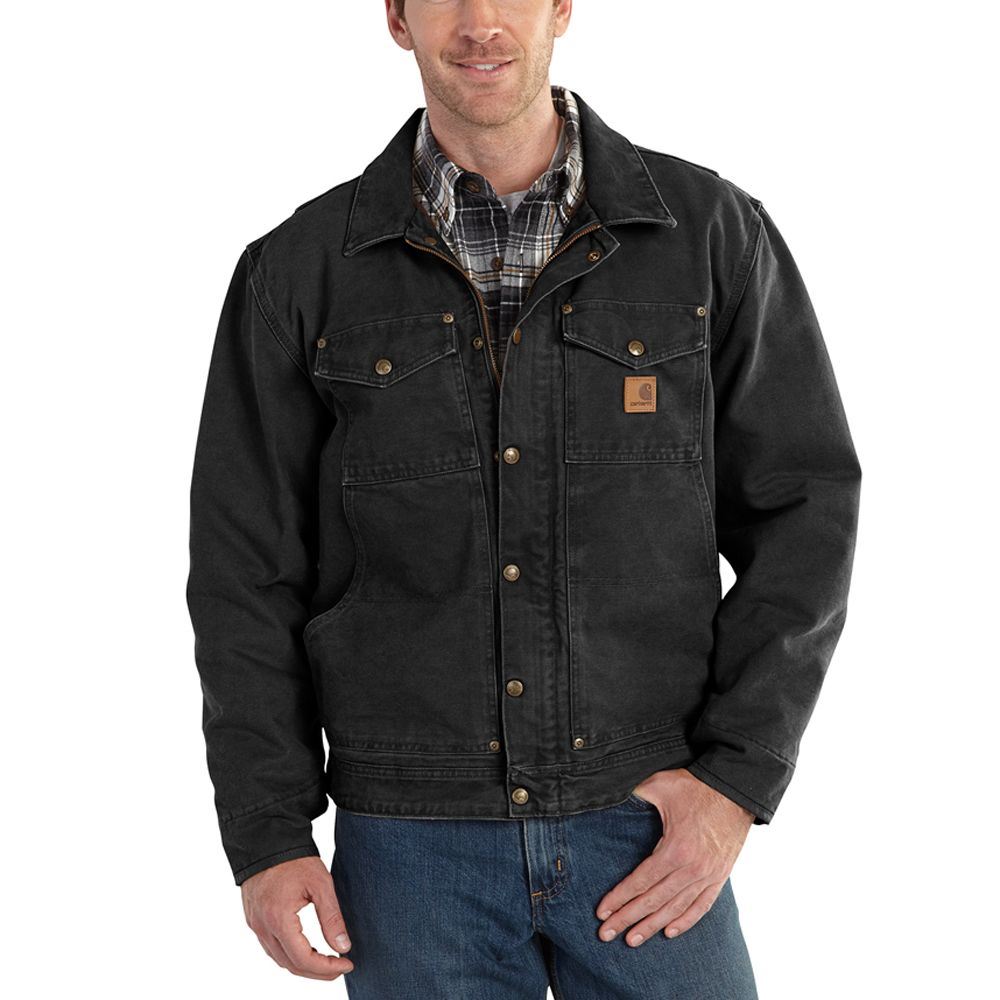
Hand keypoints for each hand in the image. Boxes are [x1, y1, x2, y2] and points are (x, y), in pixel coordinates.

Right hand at [241, 856, 354, 979]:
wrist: (266, 841)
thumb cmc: (294, 860)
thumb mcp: (320, 884)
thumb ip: (331, 918)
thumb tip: (343, 947)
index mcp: (278, 918)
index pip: (303, 959)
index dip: (326, 968)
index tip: (347, 964)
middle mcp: (263, 927)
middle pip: (290, 965)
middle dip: (318, 972)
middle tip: (340, 967)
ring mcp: (255, 925)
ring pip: (280, 960)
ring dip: (303, 966)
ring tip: (327, 962)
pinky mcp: (254, 920)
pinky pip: (271, 948)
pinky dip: (290, 955)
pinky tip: (307, 950)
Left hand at [594, 767, 754, 945]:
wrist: (736, 790)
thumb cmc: (695, 786)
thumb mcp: (660, 785)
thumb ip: (634, 794)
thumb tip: (609, 793)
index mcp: (675, 848)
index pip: (641, 881)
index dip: (619, 898)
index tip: (601, 912)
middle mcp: (692, 869)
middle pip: (654, 901)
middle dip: (627, 919)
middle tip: (605, 934)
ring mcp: (708, 876)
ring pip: (675, 909)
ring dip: (652, 926)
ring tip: (632, 940)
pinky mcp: (720, 877)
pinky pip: (701, 906)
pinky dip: (685, 921)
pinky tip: (669, 932)